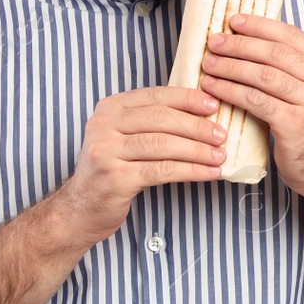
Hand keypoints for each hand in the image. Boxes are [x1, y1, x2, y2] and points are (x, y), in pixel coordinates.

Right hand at [54, 85, 228, 248]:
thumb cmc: (113, 170)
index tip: (214, 106)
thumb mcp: (125, 137)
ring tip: (219, 156)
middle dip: (196, 126)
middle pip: (160, 119)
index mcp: (110, 108)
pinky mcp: (116, 178)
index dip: (187, 99)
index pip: (155, 95)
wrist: (81, 208)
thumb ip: (152, 122)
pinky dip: (190, 170)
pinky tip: (208, 173)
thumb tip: (202, 114)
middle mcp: (104, 125)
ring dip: (197, 150)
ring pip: (163, 144)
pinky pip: (161, 170)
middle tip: (221, 135)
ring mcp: (106, 151)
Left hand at [200, 13, 303, 196]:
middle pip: (275, 53)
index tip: (234, 21)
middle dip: (241, 45)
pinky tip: (213, 87)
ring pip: (264, 75)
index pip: (292, 36)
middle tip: (215, 42)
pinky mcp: (295, 124)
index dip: (260, 26)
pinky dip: (231, 91)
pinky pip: (256, 100)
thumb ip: (292, 65)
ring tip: (209, 63)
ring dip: (231, 66)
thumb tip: (249, 37)